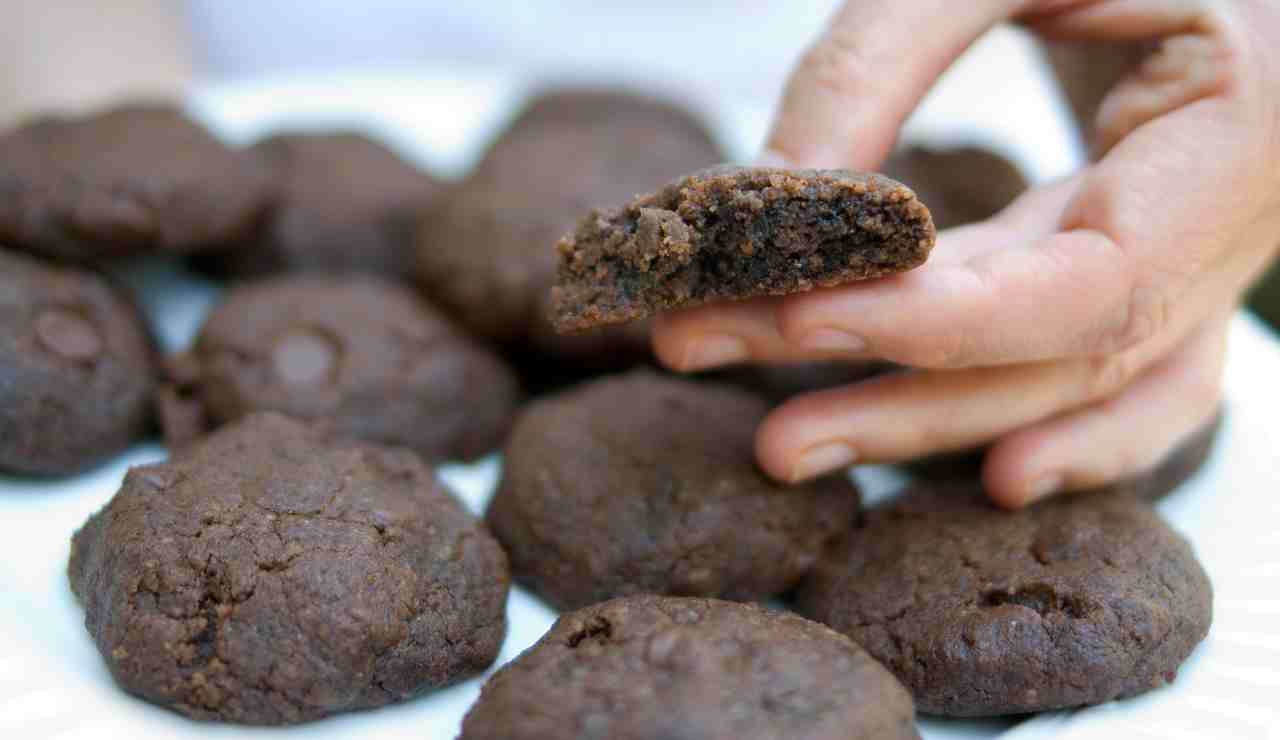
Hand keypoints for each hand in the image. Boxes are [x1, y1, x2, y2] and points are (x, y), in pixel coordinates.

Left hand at [652, 0, 1279, 506]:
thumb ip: (885, 57)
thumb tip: (771, 193)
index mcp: (1237, 132)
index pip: (1092, 282)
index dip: (938, 322)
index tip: (793, 317)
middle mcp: (1238, 219)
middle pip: (1056, 355)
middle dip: (885, 387)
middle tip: (708, 358)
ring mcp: (1207, 255)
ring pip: (1075, 386)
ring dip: (927, 424)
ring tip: (785, 443)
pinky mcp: (1158, 263)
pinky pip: (1124, 381)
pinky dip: (1056, 435)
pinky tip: (983, 472)